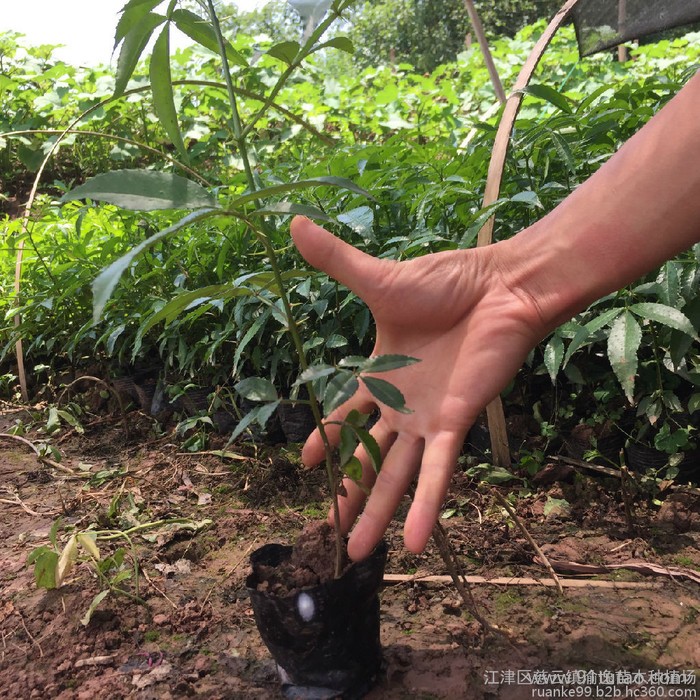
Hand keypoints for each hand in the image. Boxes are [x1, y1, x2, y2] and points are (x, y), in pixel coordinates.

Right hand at [290, 216, 549, 559]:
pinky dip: (424, 506)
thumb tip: (293, 223)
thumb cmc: (449, 280)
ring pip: (395, 475)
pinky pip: (436, 472)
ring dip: (377, 513)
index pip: (347, 415)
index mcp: (383, 374)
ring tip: (357, 552)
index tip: (305, 464)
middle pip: (368, 457)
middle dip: (349, 492)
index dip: (328, 439)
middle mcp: (403, 404)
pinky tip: (411, 544)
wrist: (504, 285)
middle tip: (328, 529)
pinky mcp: (454, 422)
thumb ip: (336, 260)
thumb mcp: (379, 279)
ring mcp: (427, 417)